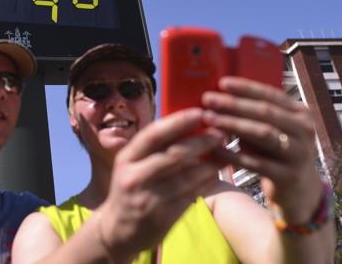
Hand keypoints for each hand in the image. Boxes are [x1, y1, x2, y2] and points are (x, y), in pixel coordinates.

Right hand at [96, 108, 224, 260]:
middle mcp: (134, 177)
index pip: (154, 135)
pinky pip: (190, 196)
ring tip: (224, 152)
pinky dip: (205, 182)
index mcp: (126, 158)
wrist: (116, 229)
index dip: (178, 121)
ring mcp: (148, 199)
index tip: (200, 112)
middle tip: (220, 133)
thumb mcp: (131, 164)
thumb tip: (185, 123)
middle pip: (173, 155)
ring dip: (209, 163)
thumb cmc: (129, 188)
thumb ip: (152, 147)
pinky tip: (215, 173)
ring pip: (186, 177)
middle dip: (201, 142)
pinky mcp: (162, 217)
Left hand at [201, 76, 322, 222]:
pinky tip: (213, 149)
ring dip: (232, 124)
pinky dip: (233, 155)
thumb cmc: (274, 153)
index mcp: (300, 113)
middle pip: (265, 112)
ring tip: (208, 118)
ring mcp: (299, 153)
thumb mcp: (268, 129)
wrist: (297, 191)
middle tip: (207, 99)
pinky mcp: (288, 175)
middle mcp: (305, 130)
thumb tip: (216, 98)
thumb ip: (251, 115)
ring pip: (262, 133)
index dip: (246, 88)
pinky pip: (256, 162)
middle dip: (233, 104)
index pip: (271, 94)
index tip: (221, 82)